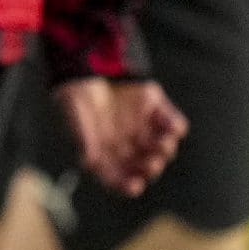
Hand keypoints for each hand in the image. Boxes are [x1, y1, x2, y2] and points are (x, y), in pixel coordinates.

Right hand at [55, 77, 187, 196]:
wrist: (85, 63)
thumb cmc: (75, 96)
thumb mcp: (73, 115)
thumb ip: (82, 137)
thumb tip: (89, 159)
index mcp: (106, 155)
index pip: (117, 177)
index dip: (126, 184)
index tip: (135, 186)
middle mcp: (126, 146)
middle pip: (143, 165)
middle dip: (150, 167)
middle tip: (152, 164)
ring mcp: (143, 128)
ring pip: (161, 147)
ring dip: (164, 149)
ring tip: (163, 144)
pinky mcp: (154, 109)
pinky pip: (172, 123)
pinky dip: (175, 126)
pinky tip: (174, 128)